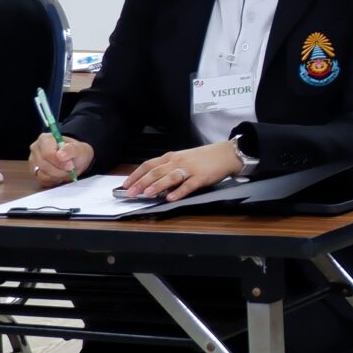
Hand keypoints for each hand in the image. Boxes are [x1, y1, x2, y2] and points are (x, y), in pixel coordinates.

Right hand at [30, 134, 92, 185]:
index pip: (47, 153)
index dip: (60, 162)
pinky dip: (54, 180)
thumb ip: (71, 150)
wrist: (76, 160)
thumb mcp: (79, 149)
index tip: (70, 165)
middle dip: (60, 170)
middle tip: (70, 169)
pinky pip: (42, 180)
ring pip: (42, 174)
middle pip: (44, 165)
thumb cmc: (76, 152)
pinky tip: (60, 175)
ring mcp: (34, 161)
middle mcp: (36, 149)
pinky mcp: (35, 172)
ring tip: (66, 171)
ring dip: (58, 176)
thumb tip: (60, 155)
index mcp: (45, 139)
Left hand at [124, 142, 244, 202]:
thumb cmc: (205, 157)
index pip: (149, 165)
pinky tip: (171, 198)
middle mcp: (178, 162)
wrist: (226, 154)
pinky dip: (179, 192)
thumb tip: (154, 182)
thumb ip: (170, 168)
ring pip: (170, 177)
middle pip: (156, 171)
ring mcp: (190, 169)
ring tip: (147, 194)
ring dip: (157, 186)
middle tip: (130, 193)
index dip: (136, 174)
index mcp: (172, 157)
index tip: (126, 184)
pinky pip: (188, 185)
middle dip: (141, 182)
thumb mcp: (184, 159)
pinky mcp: (201, 177)